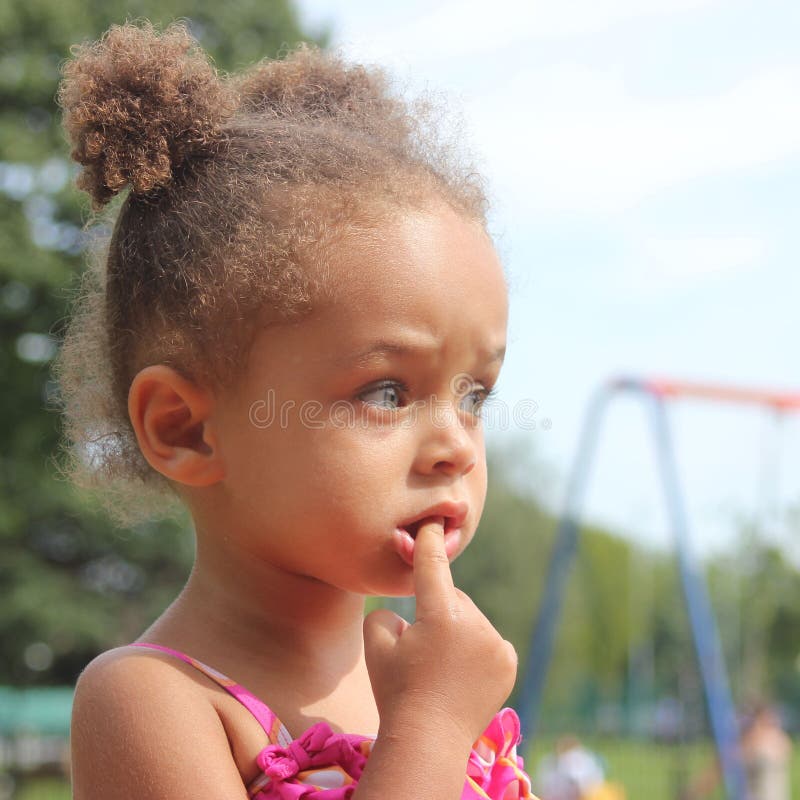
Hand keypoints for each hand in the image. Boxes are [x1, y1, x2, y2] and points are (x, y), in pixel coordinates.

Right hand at [363, 517, 517, 746]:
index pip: (433, 565)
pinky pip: (487, 639)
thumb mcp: (377, 646)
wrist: (428, 740)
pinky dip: (475, 646)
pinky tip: (460, 670)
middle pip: (451, 597)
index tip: (433, 521)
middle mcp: (474, 623)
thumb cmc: (396, 692)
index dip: (430, 540)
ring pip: (470, 618)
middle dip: (437, 609)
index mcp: (440, 615)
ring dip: (456, 628)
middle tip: (420, 643)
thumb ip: (385, 613)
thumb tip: (405, 610)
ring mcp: (495, 643)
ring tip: (440, 664)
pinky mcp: (507, 661)